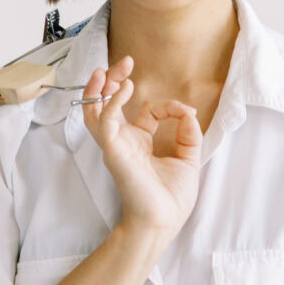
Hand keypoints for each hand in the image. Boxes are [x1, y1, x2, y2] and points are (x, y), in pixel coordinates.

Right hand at [80, 54, 202, 237]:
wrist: (162, 221)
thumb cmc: (171, 200)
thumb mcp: (188, 160)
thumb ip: (188, 133)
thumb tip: (187, 110)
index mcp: (140, 144)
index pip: (148, 112)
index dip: (167, 106)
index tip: (184, 111)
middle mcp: (124, 143)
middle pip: (108, 104)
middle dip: (113, 80)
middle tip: (124, 63)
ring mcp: (116, 146)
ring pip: (95, 110)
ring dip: (99, 88)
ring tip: (108, 69)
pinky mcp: (113, 150)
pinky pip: (106, 120)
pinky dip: (114, 101)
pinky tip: (125, 88)